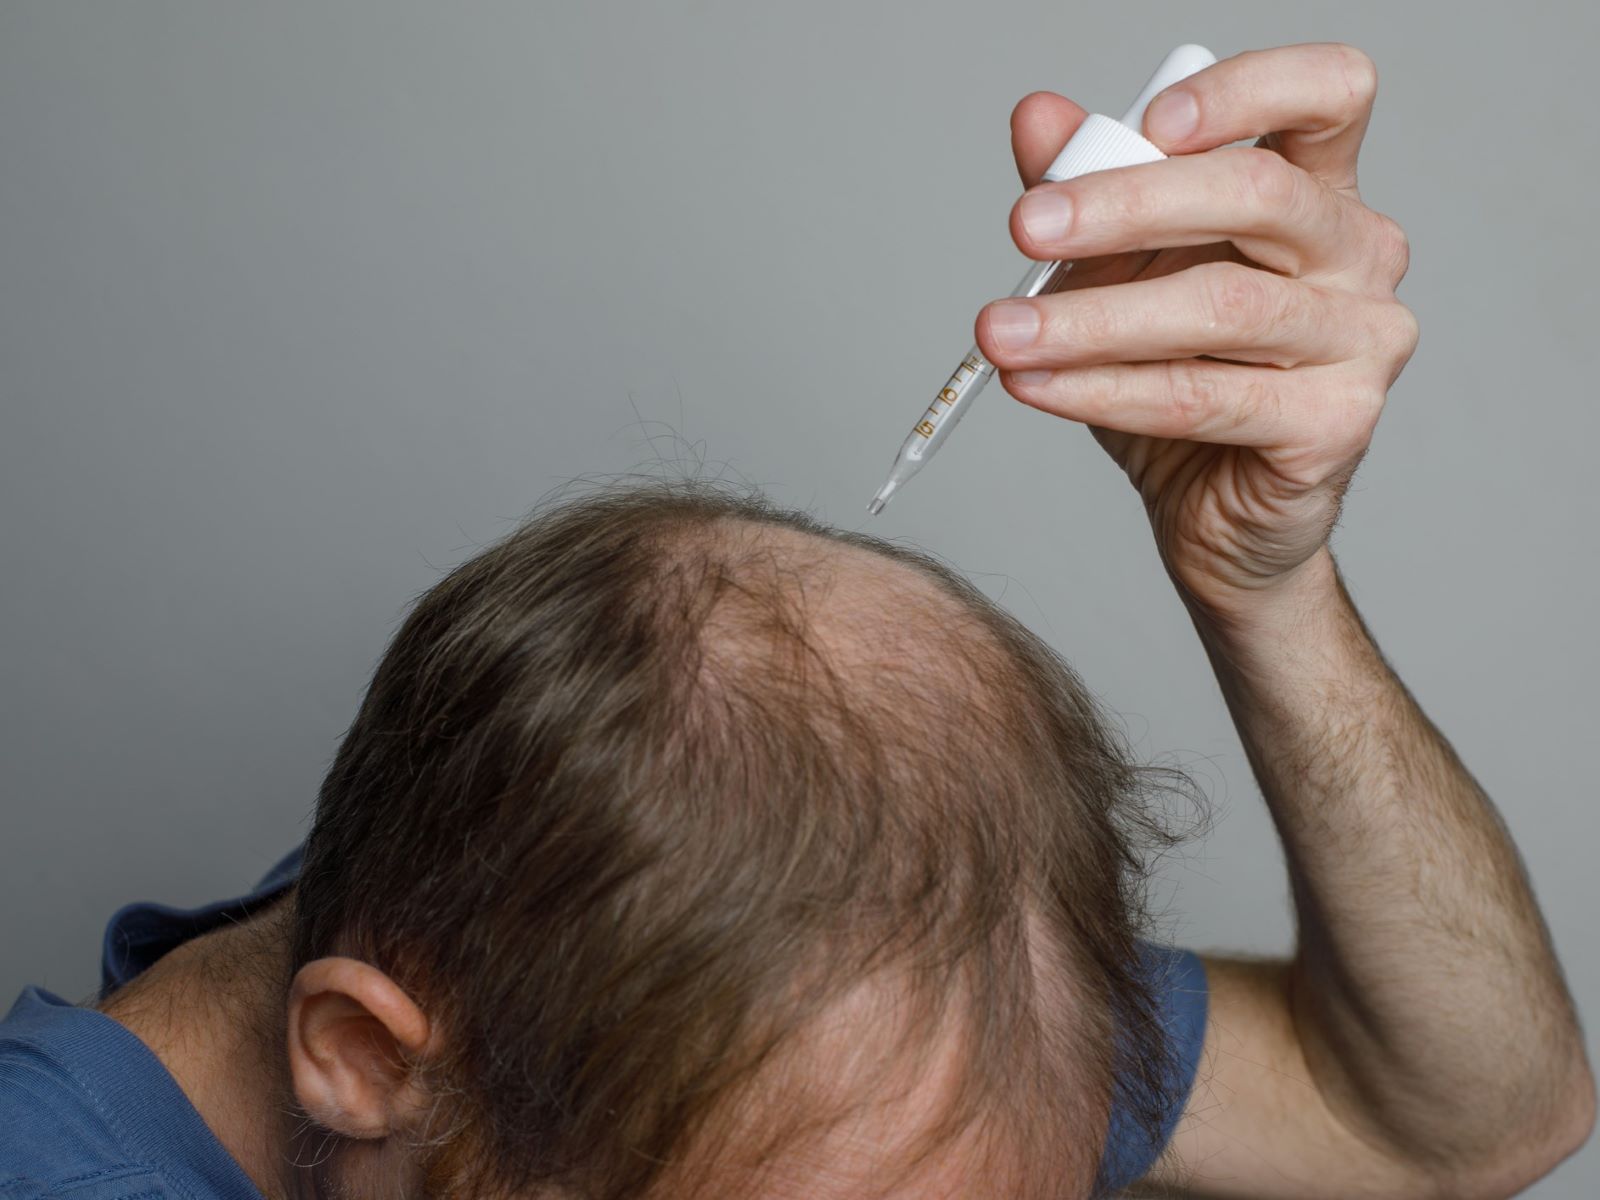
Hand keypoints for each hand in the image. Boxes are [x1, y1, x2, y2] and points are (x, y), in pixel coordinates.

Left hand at [976, 43, 1417, 620]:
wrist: (1212, 512)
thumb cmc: (1181, 379)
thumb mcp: (1120, 275)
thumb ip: (1089, 193)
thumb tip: (1037, 118)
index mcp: (1320, 191)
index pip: (1329, 93)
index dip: (1247, 90)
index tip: (1149, 120)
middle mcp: (1359, 255)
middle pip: (1259, 193)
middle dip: (1124, 206)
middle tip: (1026, 228)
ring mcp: (1362, 340)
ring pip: (1220, 306)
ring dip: (1091, 319)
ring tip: (1001, 332)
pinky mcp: (1337, 424)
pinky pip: (1203, 398)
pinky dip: (1104, 391)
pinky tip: (1037, 385)